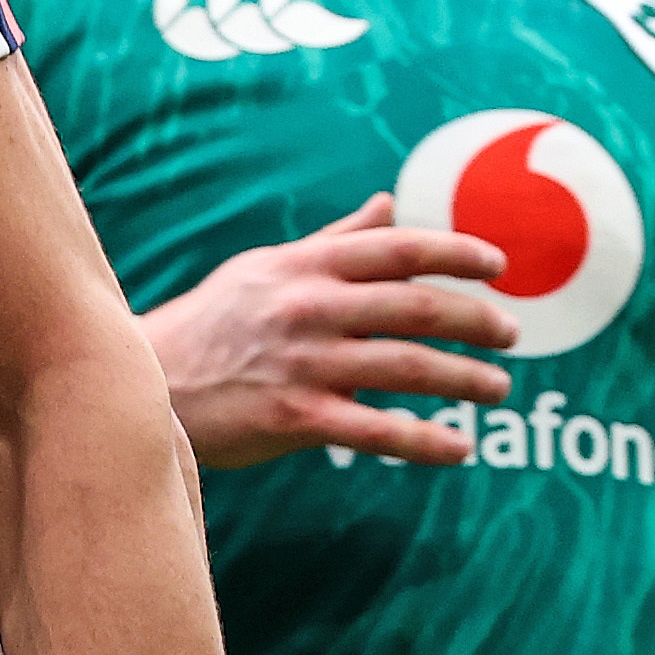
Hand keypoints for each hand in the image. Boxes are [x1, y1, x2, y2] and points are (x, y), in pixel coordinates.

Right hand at [141, 196, 516, 466]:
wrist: (142, 383)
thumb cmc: (211, 323)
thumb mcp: (267, 268)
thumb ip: (335, 241)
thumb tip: (389, 205)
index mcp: (306, 267)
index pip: (400, 249)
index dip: (458, 254)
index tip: (499, 267)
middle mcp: (310, 308)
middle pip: (418, 308)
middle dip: (477, 320)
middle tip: (512, 334)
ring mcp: (304, 363)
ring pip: (409, 367)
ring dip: (466, 379)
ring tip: (497, 389)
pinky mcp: (295, 416)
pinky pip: (378, 430)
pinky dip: (427, 441)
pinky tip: (461, 449)